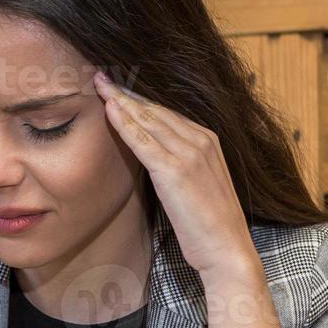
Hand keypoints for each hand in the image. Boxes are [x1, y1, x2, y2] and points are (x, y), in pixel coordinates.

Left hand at [92, 70, 259, 278]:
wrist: (227, 249)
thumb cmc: (210, 225)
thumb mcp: (198, 185)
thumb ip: (181, 165)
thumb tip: (156, 157)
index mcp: (209, 141)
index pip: (168, 113)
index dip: (140, 100)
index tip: (118, 88)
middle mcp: (202, 141)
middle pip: (156, 110)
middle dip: (127, 93)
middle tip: (101, 77)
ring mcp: (190, 154)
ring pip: (148, 120)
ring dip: (121, 101)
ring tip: (99, 85)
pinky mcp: (175, 171)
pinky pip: (144, 141)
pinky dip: (125, 124)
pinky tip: (108, 110)